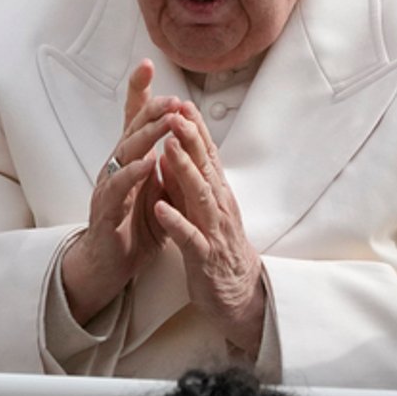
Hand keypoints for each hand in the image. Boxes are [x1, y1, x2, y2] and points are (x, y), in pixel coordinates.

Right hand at [60, 61, 185, 321]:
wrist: (108, 266)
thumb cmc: (132, 227)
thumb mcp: (155, 190)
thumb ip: (166, 165)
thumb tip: (186, 136)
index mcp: (129, 161)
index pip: (133, 120)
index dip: (139, 93)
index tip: (147, 65)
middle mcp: (115, 168)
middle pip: (132, 130)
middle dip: (152, 110)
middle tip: (173, 96)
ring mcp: (108, 187)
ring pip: (125, 153)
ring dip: (147, 136)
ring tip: (167, 121)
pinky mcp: (106, 210)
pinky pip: (118, 188)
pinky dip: (134, 174)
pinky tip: (149, 163)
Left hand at [151, 107, 265, 353]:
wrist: (238, 293)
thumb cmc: (217, 247)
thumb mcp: (201, 208)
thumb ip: (188, 182)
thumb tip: (173, 151)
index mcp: (215, 193)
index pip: (205, 155)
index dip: (194, 129)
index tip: (180, 102)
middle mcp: (218, 206)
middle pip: (205, 167)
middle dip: (189, 139)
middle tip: (175, 111)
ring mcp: (213, 230)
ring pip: (199, 196)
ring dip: (183, 171)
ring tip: (167, 148)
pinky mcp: (204, 256)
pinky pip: (189, 236)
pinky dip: (175, 221)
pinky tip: (159, 207)